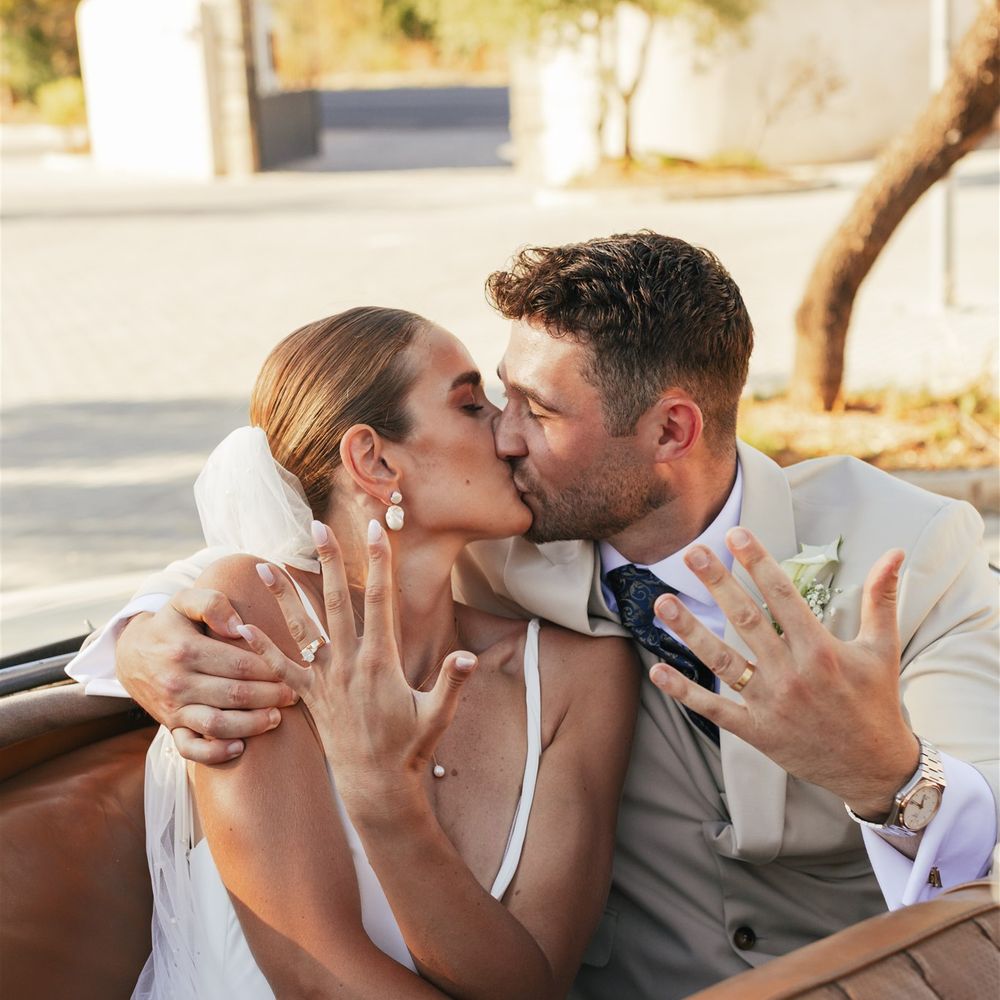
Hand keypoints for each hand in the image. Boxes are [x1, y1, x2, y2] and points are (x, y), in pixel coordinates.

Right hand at [116, 588, 294, 763]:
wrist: (130, 653)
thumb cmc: (169, 624)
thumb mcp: (184, 600)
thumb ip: (212, 603)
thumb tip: (239, 626)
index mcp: (186, 650)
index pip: (239, 664)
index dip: (270, 669)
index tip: (292, 668)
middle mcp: (178, 682)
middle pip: (234, 695)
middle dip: (270, 696)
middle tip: (294, 694)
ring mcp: (172, 708)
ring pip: (216, 724)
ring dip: (251, 724)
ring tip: (276, 717)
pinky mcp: (169, 726)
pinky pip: (190, 748)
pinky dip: (214, 753)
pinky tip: (240, 747)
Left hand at [238, 519, 476, 816]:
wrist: (375, 785)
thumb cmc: (411, 748)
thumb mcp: (438, 714)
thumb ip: (452, 682)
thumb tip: (469, 656)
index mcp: (380, 660)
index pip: (380, 600)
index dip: (380, 562)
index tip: (376, 530)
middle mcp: (348, 663)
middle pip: (336, 601)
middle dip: (330, 561)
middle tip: (318, 527)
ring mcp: (324, 679)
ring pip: (301, 628)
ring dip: (283, 595)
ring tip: (264, 564)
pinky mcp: (309, 697)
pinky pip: (280, 668)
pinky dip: (260, 647)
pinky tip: (241, 627)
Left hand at [648, 527, 919, 818]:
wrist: (875, 768)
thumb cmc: (876, 702)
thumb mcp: (883, 648)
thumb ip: (882, 598)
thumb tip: (894, 552)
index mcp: (822, 650)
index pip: (783, 595)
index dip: (758, 562)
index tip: (735, 534)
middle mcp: (792, 674)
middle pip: (747, 620)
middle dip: (718, 584)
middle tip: (691, 553)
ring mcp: (771, 704)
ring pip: (722, 661)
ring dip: (689, 631)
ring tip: (662, 603)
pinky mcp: (757, 732)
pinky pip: (714, 709)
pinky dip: (685, 692)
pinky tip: (658, 670)